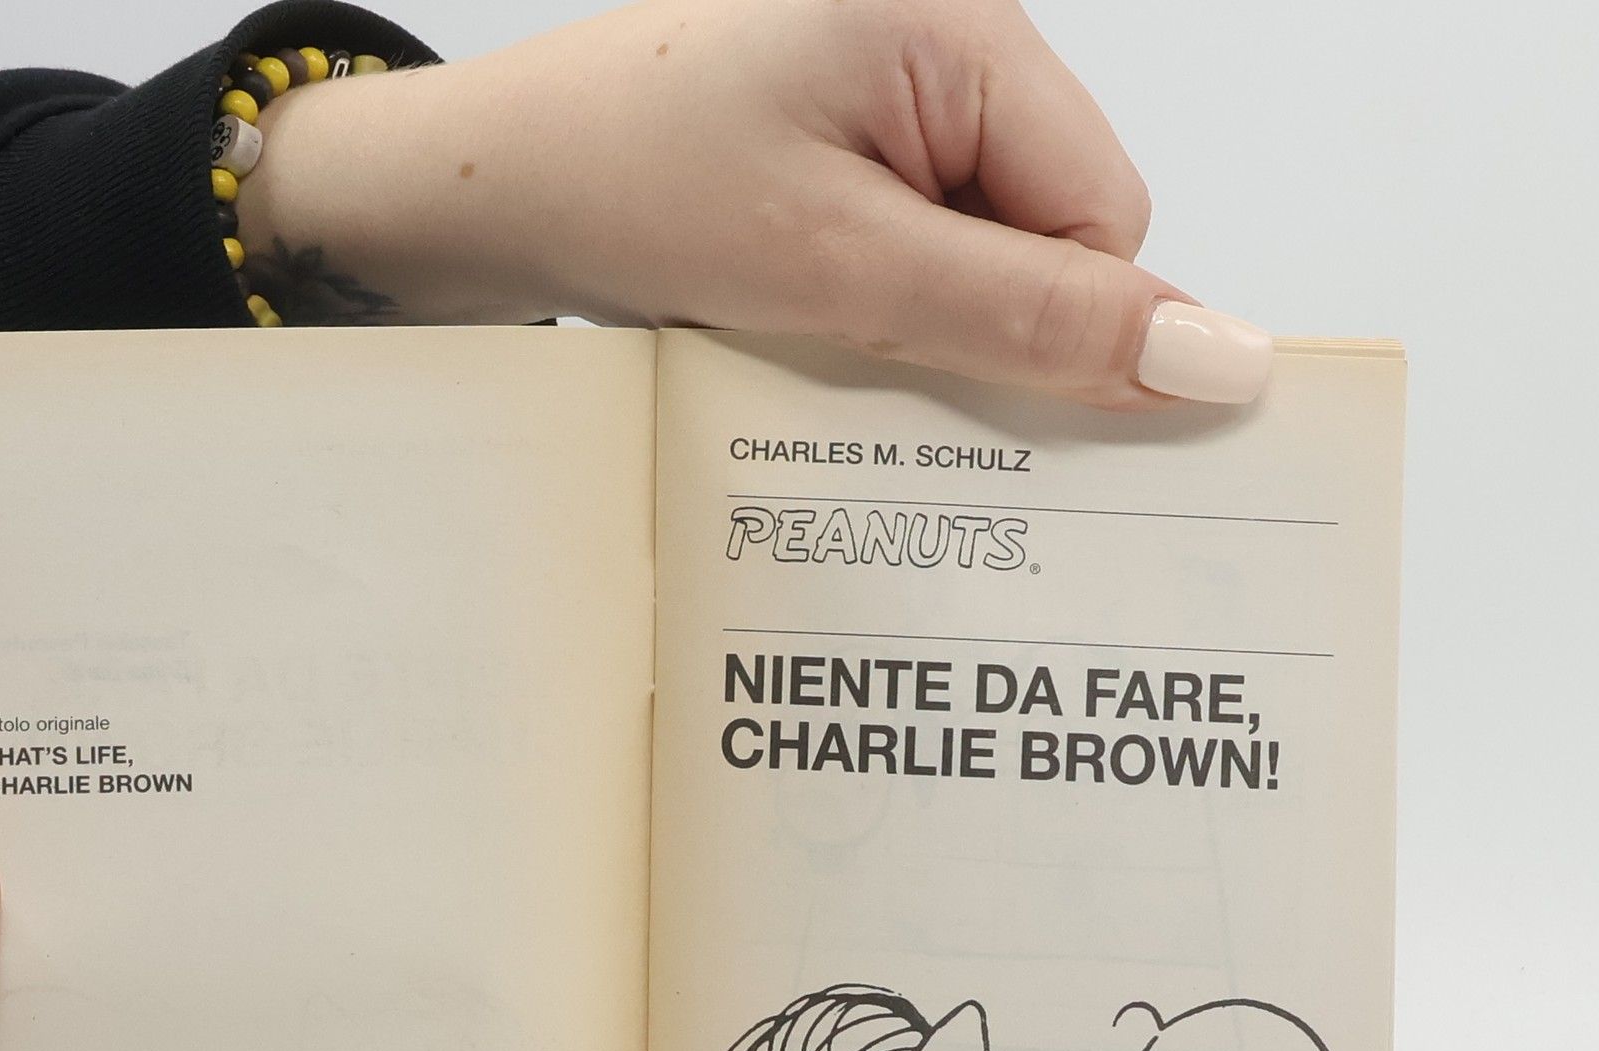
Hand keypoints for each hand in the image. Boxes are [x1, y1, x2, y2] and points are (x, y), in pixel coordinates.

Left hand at [241, 0, 1269, 407]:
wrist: (473, 191)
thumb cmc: (626, 188)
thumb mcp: (843, 269)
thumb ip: (1032, 317)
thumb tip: (1223, 362)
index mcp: (963, 27)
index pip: (1109, 213)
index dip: (1048, 320)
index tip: (942, 371)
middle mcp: (941, 45)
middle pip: (1053, 232)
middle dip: (973, 320)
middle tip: (847, 339)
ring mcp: (886, 97)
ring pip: (982, 256)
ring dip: (913, 323)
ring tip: (800, 318)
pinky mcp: (840, 149)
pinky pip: (916, 251)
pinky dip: (871, 309)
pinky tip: (793, 312)